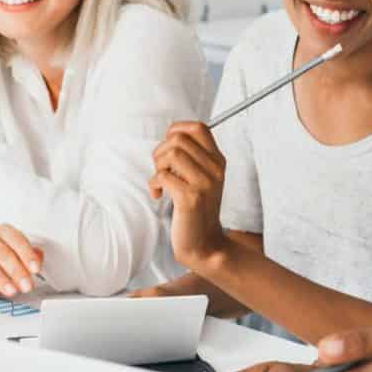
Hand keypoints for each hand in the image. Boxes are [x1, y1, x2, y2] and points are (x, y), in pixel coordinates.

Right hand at [0, 225, 43, 297]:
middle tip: (27, 286)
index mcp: (3, 233)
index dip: (27, 255)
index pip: (16, 240)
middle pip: (2, 253)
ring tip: (11, 291)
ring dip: (0, 278)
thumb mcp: (13, 250)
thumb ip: (29, 254)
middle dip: (17, 271)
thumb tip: (40, 258)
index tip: (36, 269)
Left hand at [147, 121, 228, 268]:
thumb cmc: (197, 210)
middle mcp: (215, 169)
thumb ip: (192, 157)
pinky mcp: (191, 198)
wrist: (205, 244)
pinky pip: (163, 176)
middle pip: (178, 139)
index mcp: (218, 161)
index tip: (168, 147)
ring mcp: (204, 183)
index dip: (176, 130)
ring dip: (157, 166)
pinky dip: (154, 184)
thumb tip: (171, 136)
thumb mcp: (202, 179)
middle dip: (160, 151)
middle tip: (161, 170)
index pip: (198, 127)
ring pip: (171, 154)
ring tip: (160, 181)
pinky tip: (159, 195)